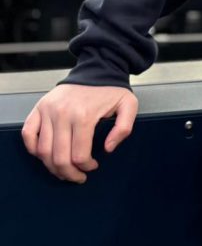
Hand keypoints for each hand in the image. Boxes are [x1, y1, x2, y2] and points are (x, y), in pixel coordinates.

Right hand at [21, 84, 137, 183]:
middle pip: (59, 158)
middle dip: (68, 174)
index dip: (86, 167)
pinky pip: (28, 134)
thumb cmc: (112, 89)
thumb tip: (107, 149)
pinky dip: (33, 149)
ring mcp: (48, 111)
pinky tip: (45, 154)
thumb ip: (123, 129)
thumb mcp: (128, 105)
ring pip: (42, 151)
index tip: (92, 166)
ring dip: (51, 166)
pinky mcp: (39, 108)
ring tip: (63, 169)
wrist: (98, 69)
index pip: (79, 156)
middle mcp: (62, 114)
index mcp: (84, 116)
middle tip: (77, 176)